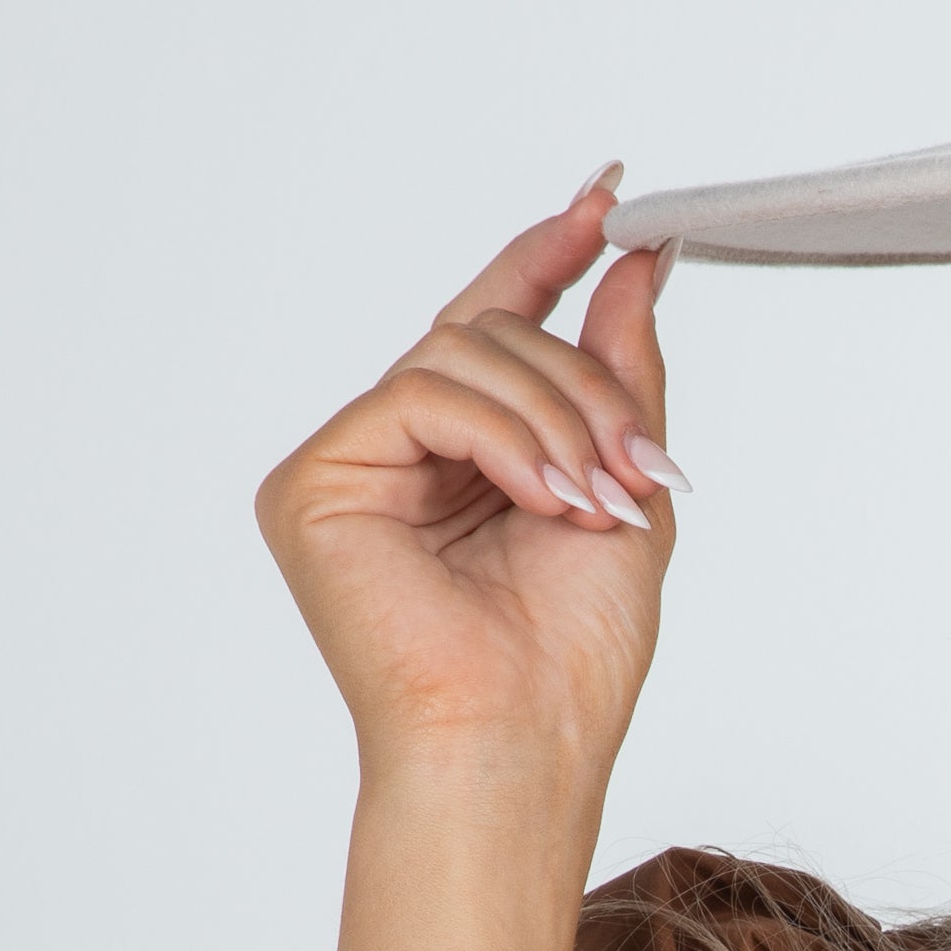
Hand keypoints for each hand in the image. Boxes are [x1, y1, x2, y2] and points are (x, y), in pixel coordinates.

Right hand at [253, 171, 682, 794]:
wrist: (523, 743)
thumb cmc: (570, 657)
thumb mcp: (628, 487)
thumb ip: (623, 374)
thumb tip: (633, 264)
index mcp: (470, 455)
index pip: (497, 326)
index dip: (549, 258)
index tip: (611, 207)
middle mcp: (401, 451)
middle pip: (491, 332)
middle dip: (586, 386)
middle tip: (638, 467)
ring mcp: (352, 463)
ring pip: (461, 352)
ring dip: (556, 418)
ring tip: (593, 501)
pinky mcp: (313, 483)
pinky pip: (419, 393)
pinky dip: (503, 438)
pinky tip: (545, 498)